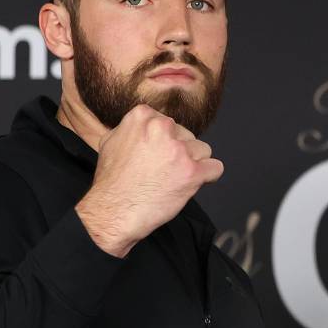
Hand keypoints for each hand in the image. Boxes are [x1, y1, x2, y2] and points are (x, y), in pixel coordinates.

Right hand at [75, 104, 224, 256]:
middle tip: (163, 172)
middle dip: (179, 154)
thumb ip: (134, 128)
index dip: (166, 144)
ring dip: (193, 165)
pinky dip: (207, 177)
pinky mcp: (192, 172)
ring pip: (203, 151)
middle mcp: (162, 128)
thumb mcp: (112, 141)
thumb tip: (147, 124)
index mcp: (143, 116)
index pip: (170, 125)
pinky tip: (191, 184)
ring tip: (173, 179)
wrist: (113, 212)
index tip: (157, 157)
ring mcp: (179, 150)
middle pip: (188, 137)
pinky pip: (215, 168)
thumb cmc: (112, 182)